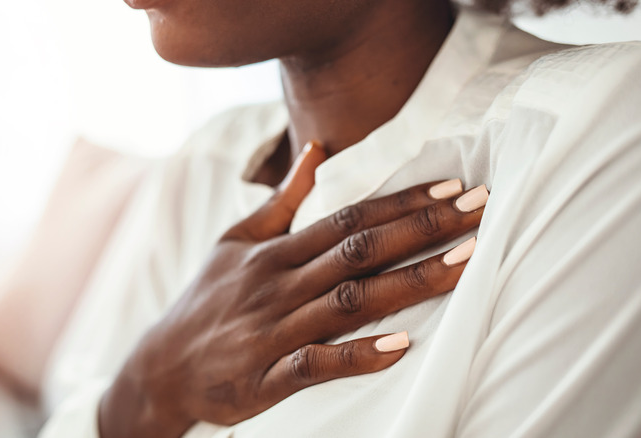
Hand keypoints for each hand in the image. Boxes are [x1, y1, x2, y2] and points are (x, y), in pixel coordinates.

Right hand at [99, 142, 487, 437]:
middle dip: (424, 229)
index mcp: (277, 251)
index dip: (402, 201)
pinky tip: (401, 345)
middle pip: (360, 250)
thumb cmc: (207, 298)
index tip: (453, 187)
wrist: (160, 365)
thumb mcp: (236, 239)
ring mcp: (273, 330)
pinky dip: (358, 354)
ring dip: (410, 283)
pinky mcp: (266, 377)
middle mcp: (280, 284)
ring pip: (349, 302)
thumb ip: (284, 200)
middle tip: (480, 210)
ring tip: (465, 264)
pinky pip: (316, 364)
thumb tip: (317, 151)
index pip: (349, 217)